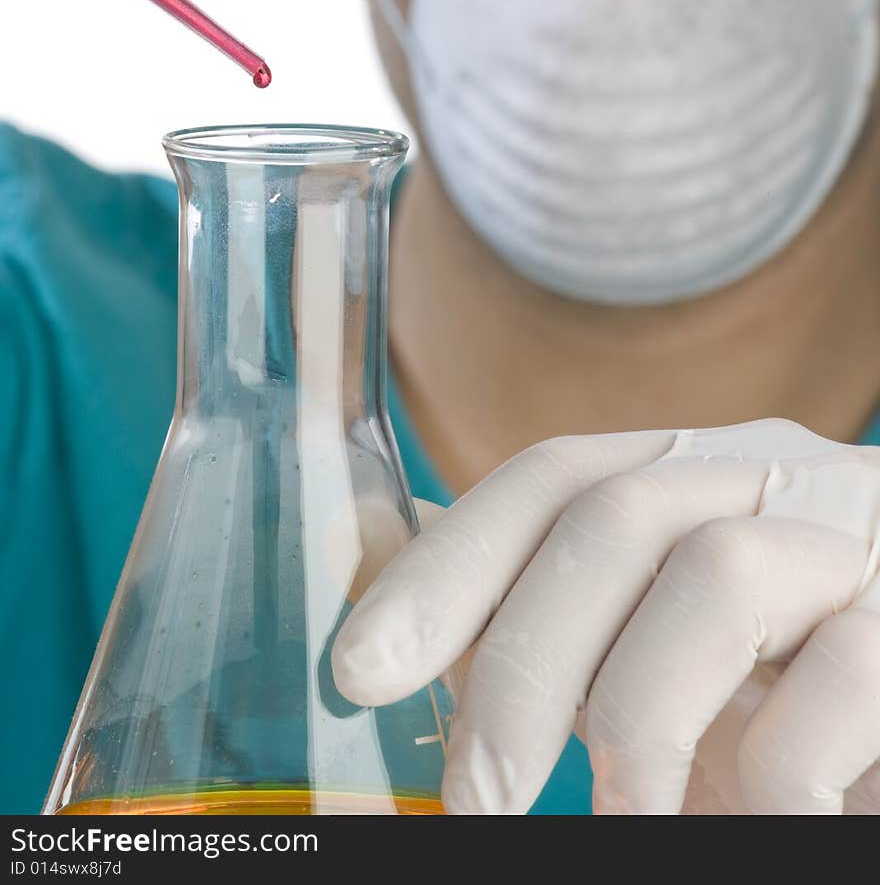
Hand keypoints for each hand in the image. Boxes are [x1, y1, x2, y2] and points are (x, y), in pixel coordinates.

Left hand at [332, 418, 879, 813]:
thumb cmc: (787, 684)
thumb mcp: (661, 645)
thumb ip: (563, 626)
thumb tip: (402, 644)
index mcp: (694, 472)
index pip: (555, 478)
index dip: (447, 562)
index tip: (360, 668)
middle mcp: (772, 479)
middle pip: (617, 514)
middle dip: (522, 659)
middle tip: (475, 796)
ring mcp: (854, 535)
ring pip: (719, 571)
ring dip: (638, 716)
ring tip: (620, 821)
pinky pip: (844, 670)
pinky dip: (774, 770)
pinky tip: (762, 820)